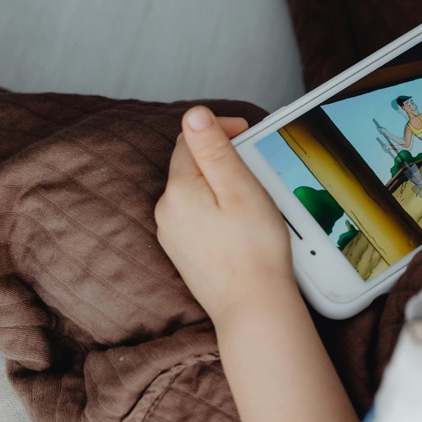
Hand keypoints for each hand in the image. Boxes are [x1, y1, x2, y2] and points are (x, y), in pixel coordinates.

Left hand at [155, 107, 293, 322]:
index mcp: (179, 189)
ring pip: (193, 189)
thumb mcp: (239, 188)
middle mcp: (167, 209)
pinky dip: (215, 207)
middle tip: (255, 168)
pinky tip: (238, 223)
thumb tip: (194, 114)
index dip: (219, 128)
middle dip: (221, 156)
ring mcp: (171, 232)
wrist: (253, 307)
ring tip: (251, 197)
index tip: (246, 132)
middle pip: (190, 163)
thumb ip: (214, 149)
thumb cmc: (254, 249)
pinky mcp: (182, 250)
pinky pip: (195, 214)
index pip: (190, 138)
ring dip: (218, 182)